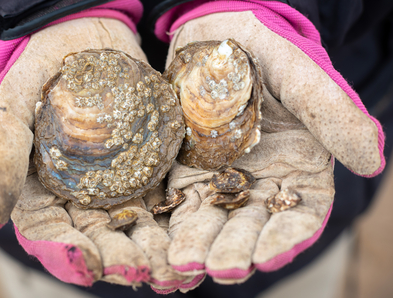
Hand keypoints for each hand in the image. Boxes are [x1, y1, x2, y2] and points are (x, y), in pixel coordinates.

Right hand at [0, 17, 183, 287]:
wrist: (83, 34)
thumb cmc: (37, 68)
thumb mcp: (11, 103)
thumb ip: (1, 153)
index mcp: (42, 191)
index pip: (51, 235)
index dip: (69, 255)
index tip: (92, 266)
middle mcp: (81, 195)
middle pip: (100, 238)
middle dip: (123, 260)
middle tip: (147, 274)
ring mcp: (117, 182)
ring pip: (136, 225)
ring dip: (156, 250)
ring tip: (178, 270)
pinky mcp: (148, 165)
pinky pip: (163, 194)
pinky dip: (178, 217)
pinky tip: (194, 232)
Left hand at [163, 10, 383, 284]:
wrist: (219, 37)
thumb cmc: (269, 51)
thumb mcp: (303, 78)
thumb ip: (334, 116)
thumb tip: (373, 162)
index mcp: (301, 166)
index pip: (300, 214)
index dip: (287, 237)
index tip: (269, 255)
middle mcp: (264, 181)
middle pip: (253, 226)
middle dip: (238, 249)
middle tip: (222, 268)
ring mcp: (225, 180)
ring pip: (216, 221)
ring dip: (203, 245)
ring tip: (188, 264)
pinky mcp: (190, 173)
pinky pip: (184, 203)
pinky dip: (178, 225)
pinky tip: (168, 244)